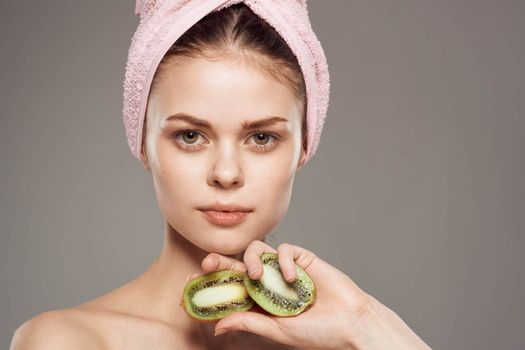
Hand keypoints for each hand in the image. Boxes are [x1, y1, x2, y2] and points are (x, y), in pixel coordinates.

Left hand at [200, 241, 430, 349]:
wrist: (351, 323)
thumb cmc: (318, 333)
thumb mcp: (278, 331)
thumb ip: (250, 323)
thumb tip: (217, 326)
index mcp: (260, 302)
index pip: (230, 289)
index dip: (212, 285)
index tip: (192, 285)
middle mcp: (269, 283)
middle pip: (238, 266)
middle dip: (221, 263)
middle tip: (208, 263)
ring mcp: (283, 270)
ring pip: (257, 251)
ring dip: (252, 259)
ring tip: (256, 275)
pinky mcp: (301, 259)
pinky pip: (284, 250)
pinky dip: (282, 260)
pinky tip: (291, 277)